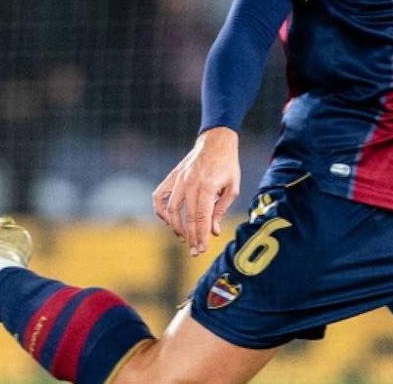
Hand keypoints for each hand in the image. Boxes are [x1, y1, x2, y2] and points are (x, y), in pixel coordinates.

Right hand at [152, 127, 240, 256]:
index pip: (201, 217)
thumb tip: (213, 231)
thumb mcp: (232, 187)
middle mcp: (190, 183)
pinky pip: (159, 197)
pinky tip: (168, 221)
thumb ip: (221, 209)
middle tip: (195, 252)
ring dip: (176, 227)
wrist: (216, 141)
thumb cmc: (228, 165)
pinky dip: (161, 211)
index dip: (200, 236)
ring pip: (171, 210)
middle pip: (187, 218)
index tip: (202, 249)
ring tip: (184, 238)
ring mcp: (179, 179)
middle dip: (191, 237)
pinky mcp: (172, 177)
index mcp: (208, 186)